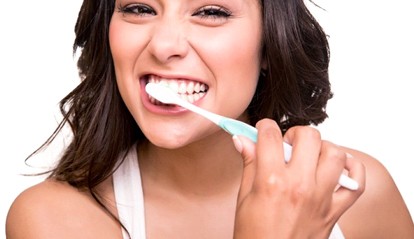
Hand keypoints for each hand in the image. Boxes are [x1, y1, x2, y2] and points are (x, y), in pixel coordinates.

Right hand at [232, 119, 364, 238]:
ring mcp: (321, 198)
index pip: (270, 136)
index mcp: (271, 181)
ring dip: (322, 148)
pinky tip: (338, 166)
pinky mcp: (334, 211)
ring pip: (335, 153)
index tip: (263, 129)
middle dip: (295, 133)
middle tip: (287, 143)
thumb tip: (243, 141)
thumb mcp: (243, 198)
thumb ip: (249, 164)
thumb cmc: (254, 236)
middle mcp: (300, 186)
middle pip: (308, 137)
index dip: (264, 126)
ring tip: (309, 155)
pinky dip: (352, 169)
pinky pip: (357, 183)